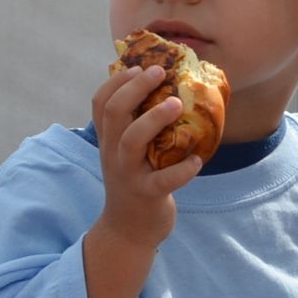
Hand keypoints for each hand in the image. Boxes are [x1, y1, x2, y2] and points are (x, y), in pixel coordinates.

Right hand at [89, 63, 203, 250]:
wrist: (129, 231)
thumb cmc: (136, 183)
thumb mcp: (127, 154)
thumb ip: (137, 127)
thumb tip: (167, 92)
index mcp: (108, 140)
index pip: (100, 103)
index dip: (116, 81)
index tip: (137, 67)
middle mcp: (113, 154)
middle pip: (115, 113)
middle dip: (135, 88)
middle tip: (160, 72)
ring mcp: (128, 174)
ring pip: (132, 140)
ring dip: (155, 118)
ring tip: (178, 104)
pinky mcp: (147, 194)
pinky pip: (164, 179)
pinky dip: (183, 169)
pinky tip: (198, 159)